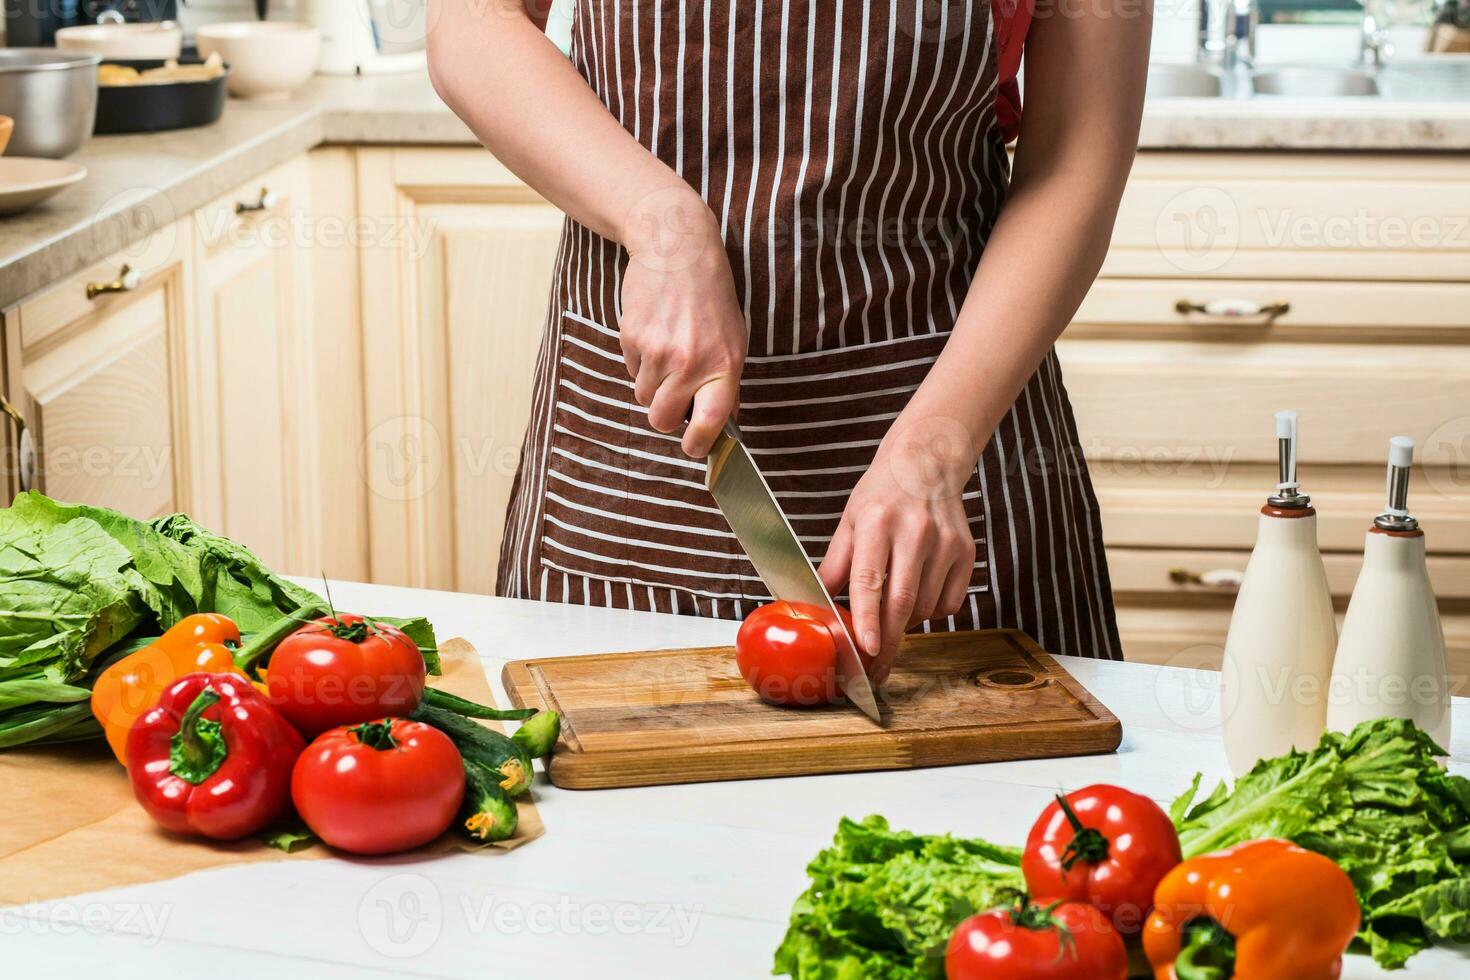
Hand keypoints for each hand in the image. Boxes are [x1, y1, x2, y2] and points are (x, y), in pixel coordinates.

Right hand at [620, 189, 746, 457]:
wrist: (676, 248)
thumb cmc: (711, 296)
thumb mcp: (733, 338)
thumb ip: (726, 381)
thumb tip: (721, 421)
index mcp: (724, 365)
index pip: (710, 422)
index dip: (698, 444)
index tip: (694, 448)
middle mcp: (690, 362)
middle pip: (662, 420)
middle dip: (665, 417)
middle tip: (673, 400)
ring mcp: (658, 351)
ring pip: (644, 396)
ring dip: (653, 384)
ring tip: (668, 352)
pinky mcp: (632, 338)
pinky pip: (632, 371)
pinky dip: (641, 362)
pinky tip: (654, 334)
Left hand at [818, 417, 977, 682]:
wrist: (927, 462)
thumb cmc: (882, 495)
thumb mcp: (850, 521)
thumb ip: (836, 565)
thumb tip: (819, 607)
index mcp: (878, 522)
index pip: (871, 580)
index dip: (868, 619)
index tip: (867, 650)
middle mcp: (915, 531)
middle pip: (902, 601)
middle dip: (889, 642)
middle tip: (877, 670)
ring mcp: (946, 542)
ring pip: (926, 607)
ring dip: (907, 622)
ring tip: (893, 610)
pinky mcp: (967, 552)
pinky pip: (949, 603)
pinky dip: (931, 611)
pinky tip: (919, 592)